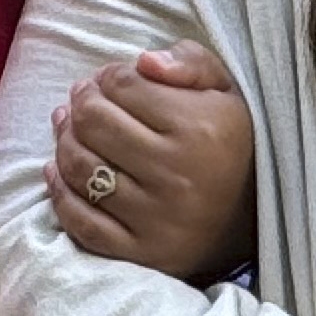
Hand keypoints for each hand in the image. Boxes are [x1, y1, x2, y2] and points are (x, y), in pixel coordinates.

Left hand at [44, 42, 252, 279]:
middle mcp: (176, 175)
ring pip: (80, 168)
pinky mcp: (144, 254)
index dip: (108, 76)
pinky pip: (82, 223)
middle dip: (81, 103)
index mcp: (199, 128)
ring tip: (69, 128)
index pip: (122, 85)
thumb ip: (188, 61)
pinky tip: (57, 172)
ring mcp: (158, 219)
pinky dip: (60, 194)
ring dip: (64, 141)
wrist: (259, 217)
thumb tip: (142, 61)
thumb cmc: (232, 142)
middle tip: (83, 100)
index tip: (110, 80)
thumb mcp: (225, 90)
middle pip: (93, 123)